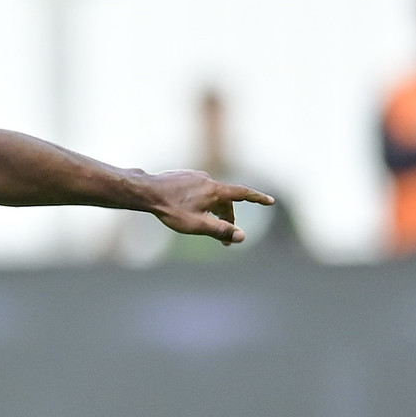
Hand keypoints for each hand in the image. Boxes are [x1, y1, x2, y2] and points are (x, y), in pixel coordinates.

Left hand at [144, 169, 272, 244]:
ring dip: (213, 210)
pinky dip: (200, 202)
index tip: (270, 201)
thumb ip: (220, 230)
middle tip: (226, 240)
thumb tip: (242, 236)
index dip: (257, 198)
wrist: (146, 191)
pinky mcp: (183, 176)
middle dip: (228, 219)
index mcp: (215, 190)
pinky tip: (186, 209)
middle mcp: (208, 179)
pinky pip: (198, 190)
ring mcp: (195, 176)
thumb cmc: (170, 209)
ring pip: (210, 195)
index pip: (243, 194)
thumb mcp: (197, 225)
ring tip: (204, 224)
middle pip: (225, 200)